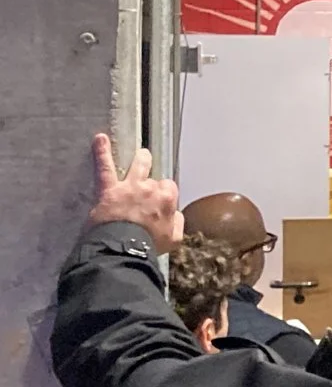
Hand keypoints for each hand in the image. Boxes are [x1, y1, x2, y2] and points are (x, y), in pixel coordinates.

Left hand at [88, 134, 181, 253]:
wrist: (123, 248)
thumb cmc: (149, 245)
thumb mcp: (173, 239)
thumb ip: (177, 223)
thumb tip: (175, 214)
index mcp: (167, 200)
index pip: (169, 189)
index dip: (164, 195)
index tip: (159, 203)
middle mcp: (150, 188)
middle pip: (154, 179)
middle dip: (153, 180)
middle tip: (150, 184)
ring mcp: (129, 186)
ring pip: (138, 166)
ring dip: (141, 160)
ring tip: (142, 154)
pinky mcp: (109, 189)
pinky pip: (105, 167)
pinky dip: (102, 152)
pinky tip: (100, 138)